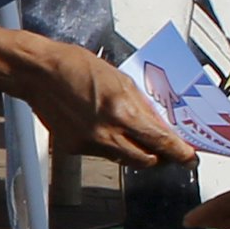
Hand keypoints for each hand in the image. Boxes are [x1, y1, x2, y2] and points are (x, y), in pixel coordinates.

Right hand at [15, 37, 192, 168]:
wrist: (39, 73)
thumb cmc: (77, 67)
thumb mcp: (120, 79)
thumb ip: (142, 106)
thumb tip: (160, 124)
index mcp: (122, 112)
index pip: (161, 142)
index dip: (180, 153)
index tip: (190, 158)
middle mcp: (106, 134)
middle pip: (146, 161)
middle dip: (159, 157)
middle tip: (165, 149)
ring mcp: (89, 144)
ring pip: (123, 159)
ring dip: (133, 150)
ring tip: (129, 132)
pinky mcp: (74, 149)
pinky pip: (101, 154)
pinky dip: (108, 144)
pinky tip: (100, 125)